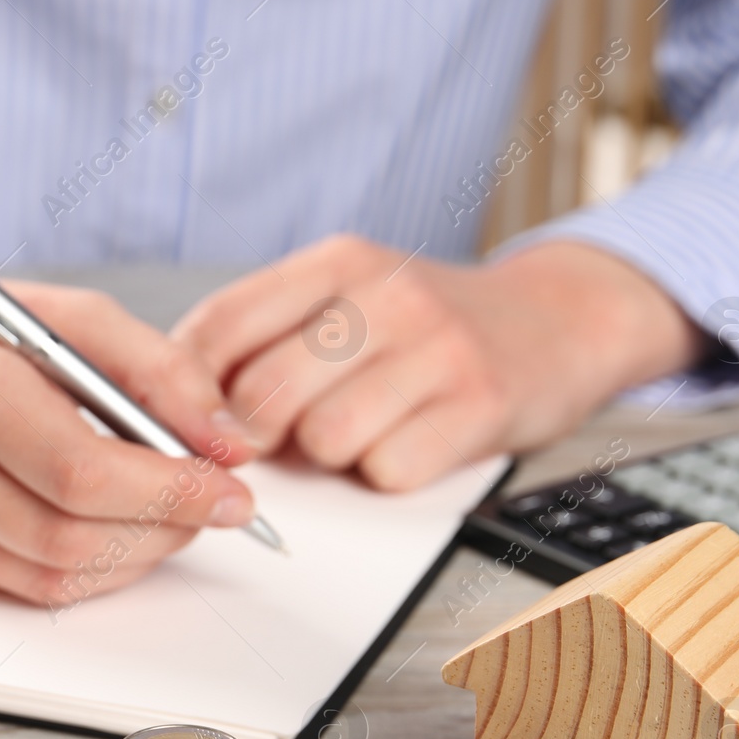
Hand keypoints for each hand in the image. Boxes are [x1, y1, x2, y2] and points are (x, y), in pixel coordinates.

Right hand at [0, 240, 258, 604]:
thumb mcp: (70, 318)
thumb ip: (160, 372)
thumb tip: (230, 446)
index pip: (77, 467)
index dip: (169, 491)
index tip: (233, 490)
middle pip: (66, 532)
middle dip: (164, 528)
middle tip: (215, 507)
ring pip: (50, 575)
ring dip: (136, 557)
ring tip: (174, 518)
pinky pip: (25, 586)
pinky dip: (92, 569)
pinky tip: (119, 532)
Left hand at [172, 235, 700, 491]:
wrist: (560, 320)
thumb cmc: (432, 327)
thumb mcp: (349, 300)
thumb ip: (269, 334)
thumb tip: (177, 396)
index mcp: (338, 263)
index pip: (223, 325)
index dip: (188, 389)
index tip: (187, 424)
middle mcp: (386, 294)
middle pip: (264, 393)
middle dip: (258, 437)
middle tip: (280, 441)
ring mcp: (437, 347)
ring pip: (324, 438)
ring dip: (329, 457)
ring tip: (358, 434)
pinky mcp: (479, 404)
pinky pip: (389, 470)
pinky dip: (387, 474)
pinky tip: (408, 444)